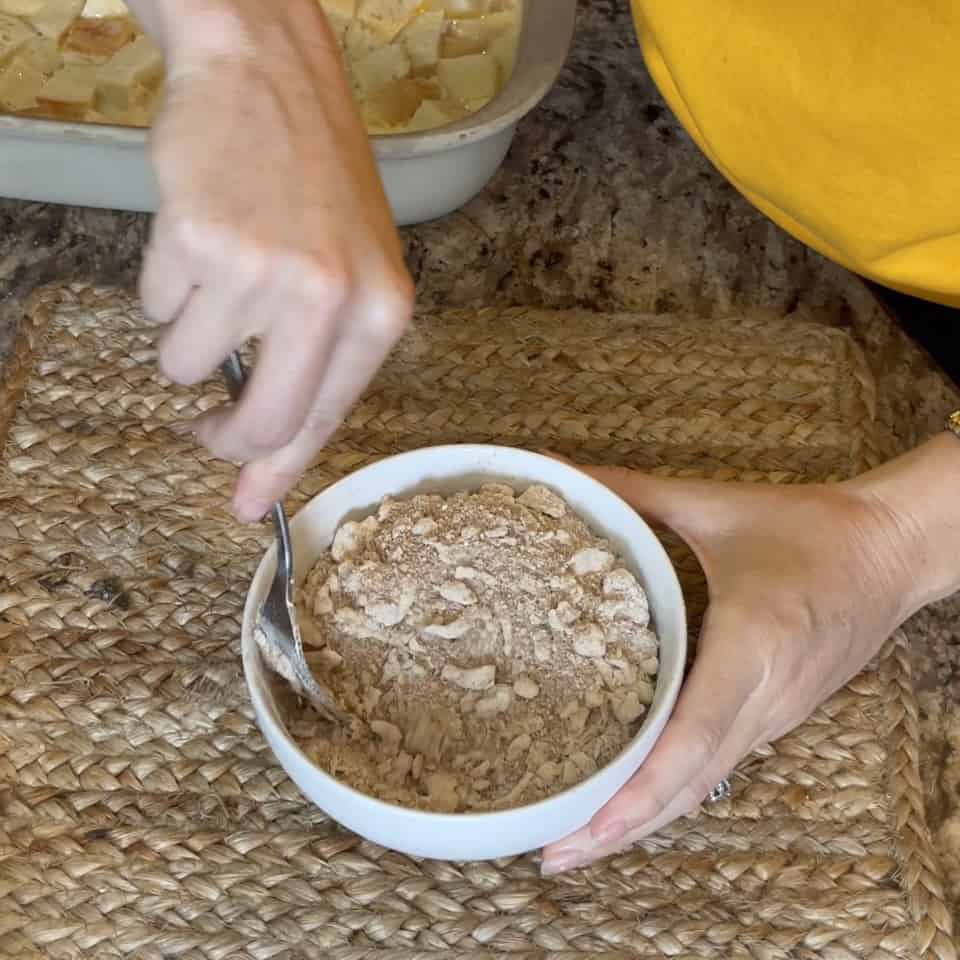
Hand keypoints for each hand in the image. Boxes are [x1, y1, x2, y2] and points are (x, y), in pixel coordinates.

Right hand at [135, 0, 412, 520]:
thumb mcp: (349, 275)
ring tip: (216, 272)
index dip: (280, 471)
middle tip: (204, 426)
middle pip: (261, 422)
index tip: (247, 504)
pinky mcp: (195, 242)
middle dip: (223, 439)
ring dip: (187, 334)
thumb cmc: (314, 184)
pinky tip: (196, 235)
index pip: (326, 420)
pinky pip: (154, 308)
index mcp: (380, 313)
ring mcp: (261, 270)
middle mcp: (328, 299)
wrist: (270, 77)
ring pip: (186, 364)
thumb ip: (315, 367)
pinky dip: (163, 285)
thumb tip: (254, 472)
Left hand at [540, 461, 928, 875]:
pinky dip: (672, 796)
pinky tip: (631, 804)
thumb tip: (562, 474)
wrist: (891, 551)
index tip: (588, 823)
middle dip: (622, 828)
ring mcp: (776, 716)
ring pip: (704, 788)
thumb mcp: (714, 504)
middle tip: (552, 856)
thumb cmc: (807, 527)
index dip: (641, 785)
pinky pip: (718, 768)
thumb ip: (634, 493)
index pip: (694, 732)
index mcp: (753, 642)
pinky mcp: (778, 718)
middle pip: (691, 784)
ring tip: (577, 846)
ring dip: (643, 823)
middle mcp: (766, 697)